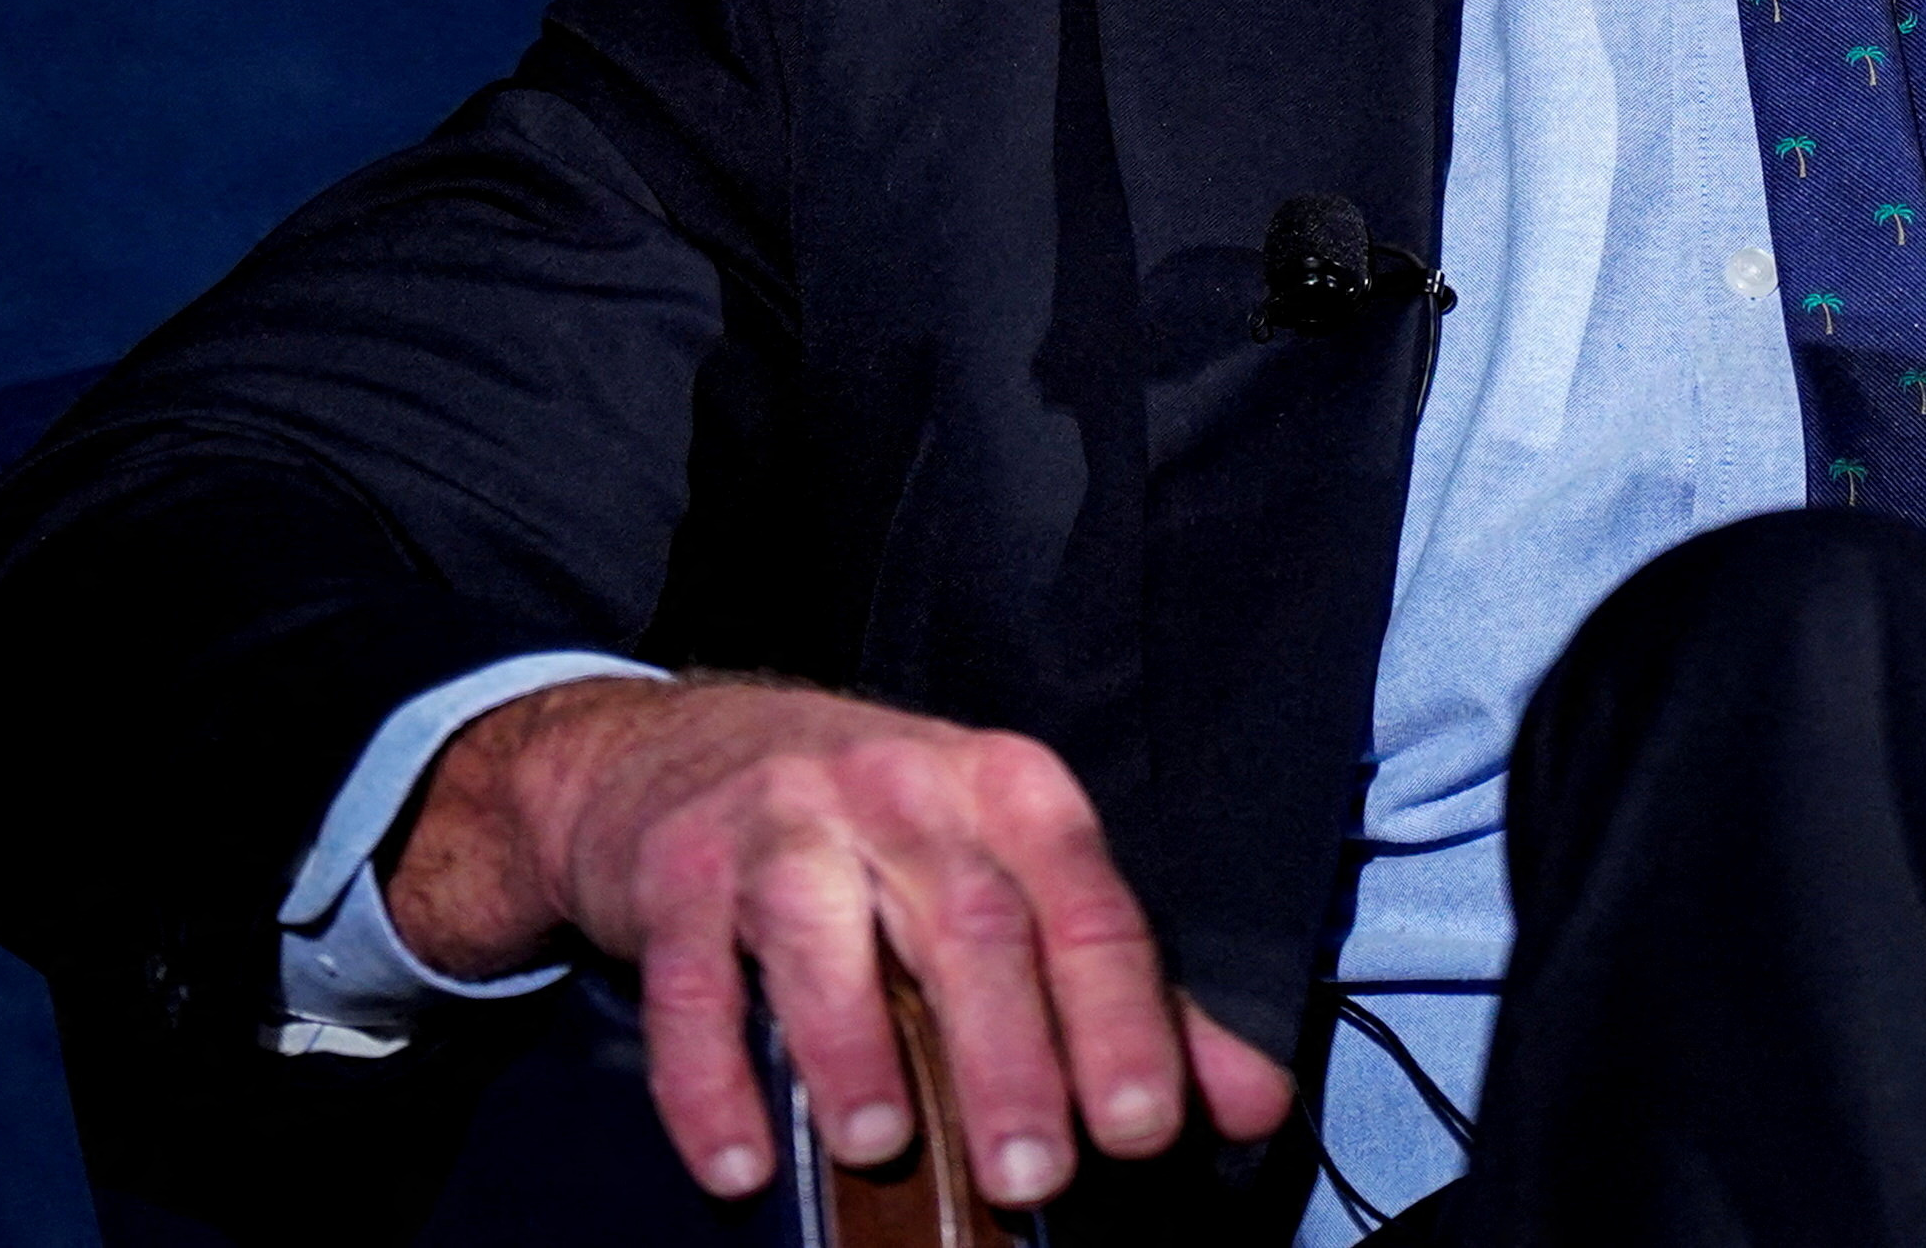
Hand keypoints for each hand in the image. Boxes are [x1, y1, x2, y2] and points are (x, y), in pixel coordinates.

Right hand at [385, 675, 1294, 1205]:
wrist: (684, 750)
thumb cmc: (884, 831)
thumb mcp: (1010, 874)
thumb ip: (1128, 990)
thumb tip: (1247, 1105)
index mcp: (1012, 792)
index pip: (1088, 906)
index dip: (1123, 1018)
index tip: (1146, 1127)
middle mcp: (905, 790)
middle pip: (971, 924)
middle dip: (1008, 1056)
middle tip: (1033, 1174)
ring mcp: (784, 822)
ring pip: (822, 932)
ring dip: (853, 1050)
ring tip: (883, 1147)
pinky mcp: (677, 869)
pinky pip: (693, 981)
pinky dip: (711, 1081)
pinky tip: (742, 1164)